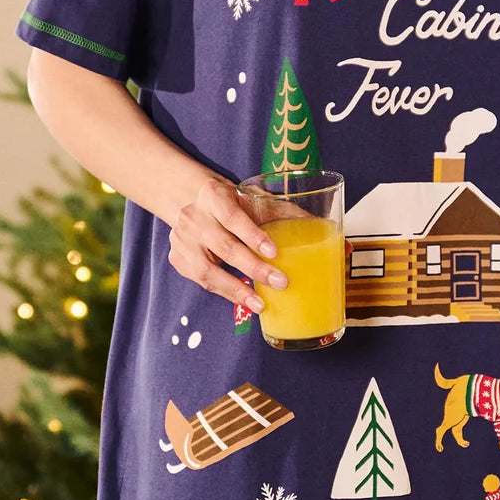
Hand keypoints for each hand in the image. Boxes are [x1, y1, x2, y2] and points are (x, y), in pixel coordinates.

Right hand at [168, 178, 286, 311]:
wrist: (190, 201)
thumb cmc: (228, 202)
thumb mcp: (249, 198)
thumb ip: (281, 211)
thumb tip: (322, 225)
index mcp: (212, 196)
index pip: (232, 216)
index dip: (253, 235)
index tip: (274, 252)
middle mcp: (192, 216)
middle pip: (224, 246)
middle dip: (254, 267)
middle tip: (280, 282)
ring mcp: (181, 240)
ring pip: (208, 270)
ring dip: (236, 289)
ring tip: (260, 303)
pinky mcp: (177, 259)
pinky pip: (203, 281)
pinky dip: (225, 292)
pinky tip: (243, 300)